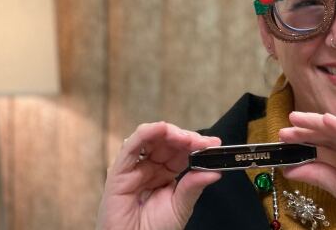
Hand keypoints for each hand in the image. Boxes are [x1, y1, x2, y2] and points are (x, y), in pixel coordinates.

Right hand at [96, 122, 221, 229]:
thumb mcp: (180, 207)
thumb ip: (194, 186)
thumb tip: (215, 171)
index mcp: (165, 174)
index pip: (182, 151)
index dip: (197, 145)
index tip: (214, 143)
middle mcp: (149, 168)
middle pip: (167, 142)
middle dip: (185, 137)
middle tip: (202, 142)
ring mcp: (134, 168)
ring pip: (149, 139)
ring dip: (168, 132)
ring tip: (186, 137)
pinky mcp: (119, 173)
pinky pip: (130, 147)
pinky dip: (146, 134)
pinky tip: (161, 129)